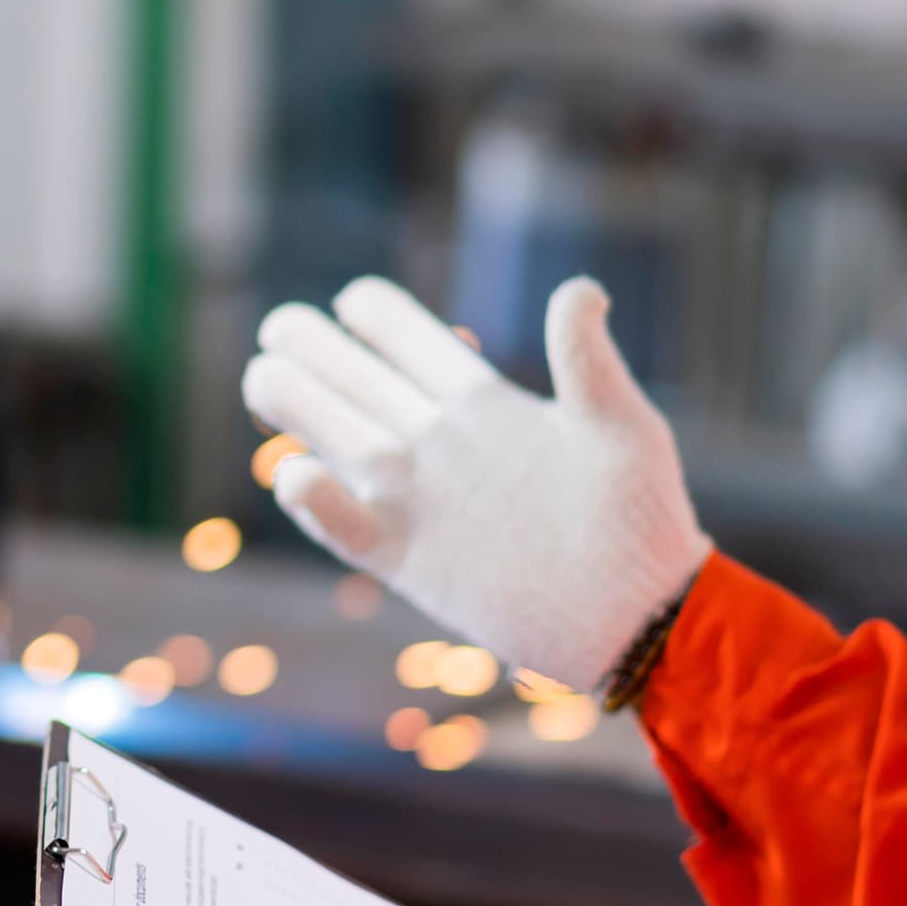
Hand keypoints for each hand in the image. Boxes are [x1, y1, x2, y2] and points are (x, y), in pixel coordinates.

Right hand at [242, 276, 707, 691]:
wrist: (640, 617)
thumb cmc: (643, 517)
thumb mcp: (622, 427)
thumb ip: (586, 359)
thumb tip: (579, 289)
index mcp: (482, 403)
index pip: (412, 341)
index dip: (376, 314)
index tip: (350, 298)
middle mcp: (441, 446)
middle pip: (358, 383)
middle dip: (313, 349)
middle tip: (278, 327)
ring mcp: (420, 502)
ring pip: (338, 439)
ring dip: (298, 404)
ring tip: (263, 373)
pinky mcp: (409, 562)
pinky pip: (343, 526)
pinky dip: (313, 500)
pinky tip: (297, 470)